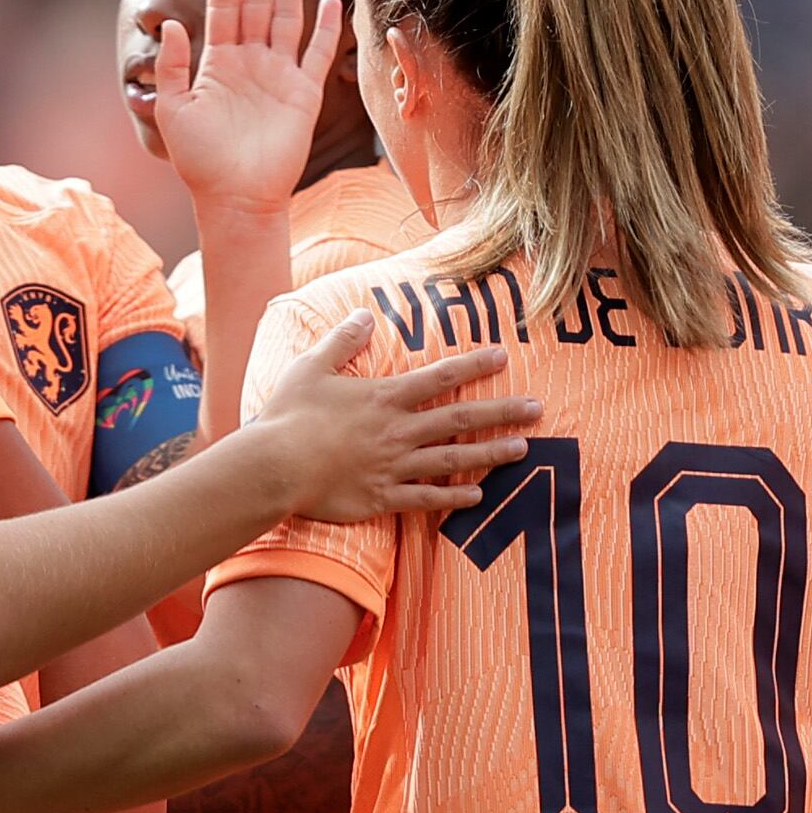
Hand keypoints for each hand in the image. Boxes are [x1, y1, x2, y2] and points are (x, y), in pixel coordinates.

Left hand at [152, 0, 344, 214]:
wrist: (235, 197)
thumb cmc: (200, 161)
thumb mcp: (173, 110)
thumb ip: (171, 67)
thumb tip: (172, 23)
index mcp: (217, 63)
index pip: (222, 8)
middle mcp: (249, 63)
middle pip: (255, 4)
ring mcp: (278, 76)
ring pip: (286, 19)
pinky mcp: (304, 94)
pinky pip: (317, 54)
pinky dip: (324, 28)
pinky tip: (329, 0)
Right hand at [249, 310, 535, 520]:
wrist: (274, 467)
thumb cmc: (289, 416)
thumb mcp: (312, 367)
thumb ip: (343, 340)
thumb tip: (365, 313)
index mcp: (385, 398)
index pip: (441, 377)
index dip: (474, 365)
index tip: (503, 356)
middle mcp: (398, 431)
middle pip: (461, 419)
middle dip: (503, 412)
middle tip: (537, 408)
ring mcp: (393, 466)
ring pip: (453, 459)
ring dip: (491, 453)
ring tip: (523, 448)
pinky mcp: (382, 497)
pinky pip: (426, 498)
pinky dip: (453, 497)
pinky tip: (479, 495)